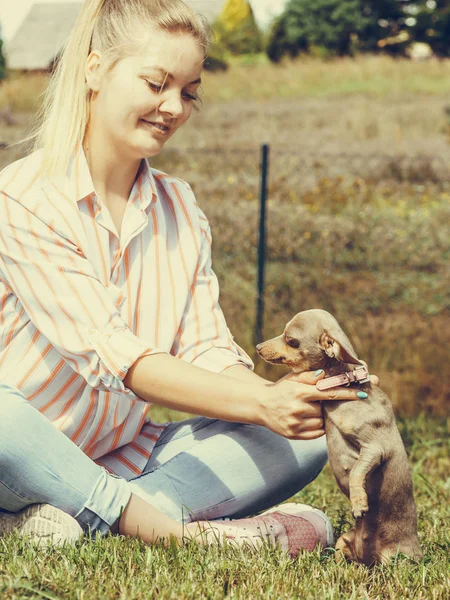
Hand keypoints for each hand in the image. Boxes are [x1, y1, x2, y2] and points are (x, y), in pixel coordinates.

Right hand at [260, 370, 375, 440]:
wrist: (260, 404)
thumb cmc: (282, 388)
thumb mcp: (293, 378)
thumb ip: (310, 376)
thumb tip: (325, 375)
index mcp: (300, 392)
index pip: (329, 393)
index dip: (347, 394)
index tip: (363, 394)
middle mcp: (298, 408)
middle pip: (326, 409)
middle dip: (326, 405)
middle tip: (320, 401)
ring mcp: (295, 423)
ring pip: (322, 423)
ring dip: (322, 417)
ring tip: (311, 410)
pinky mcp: (293, 435)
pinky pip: (316, 433)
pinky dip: (317, 427)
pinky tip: (309, 419)